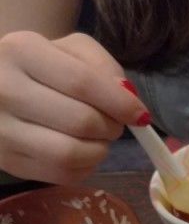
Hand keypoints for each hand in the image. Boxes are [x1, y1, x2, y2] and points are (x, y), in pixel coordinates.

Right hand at [0, 31, 148, 182]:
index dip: (120, 103)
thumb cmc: (41, 65)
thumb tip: (127, 97)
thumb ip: (102, 65)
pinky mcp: (7, 160)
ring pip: (71, 153)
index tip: (140, 115)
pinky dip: (85, 167)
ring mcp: (1, 130)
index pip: (83, 83)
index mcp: (21, 51)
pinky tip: (84, 151)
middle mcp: (4, 90)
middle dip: (111, 127)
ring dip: (99, 150)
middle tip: (115, 125)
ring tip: (99, 138)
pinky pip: (61, 174)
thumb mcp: (69, 49)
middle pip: (81, 121)